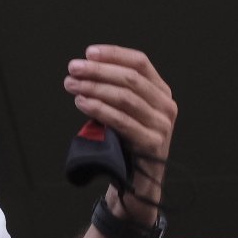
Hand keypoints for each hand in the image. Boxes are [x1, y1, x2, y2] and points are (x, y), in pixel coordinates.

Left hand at [63, 45, 175, 225]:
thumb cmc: (126, 144)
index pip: (140, 62)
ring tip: (72, 85)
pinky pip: (122, 121)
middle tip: (73, 69)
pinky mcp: (152, 143)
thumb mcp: (124, 112)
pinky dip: (99, 109)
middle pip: (130, 78)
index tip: (89, 53)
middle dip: (98, 71)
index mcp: (161, 92)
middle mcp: (166, 105)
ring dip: (94, 88)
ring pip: (125, 97)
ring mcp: (162, 125)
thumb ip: (114, 90)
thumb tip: (85, 68)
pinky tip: (82, 102)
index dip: (114, 54)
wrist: (137, 184)